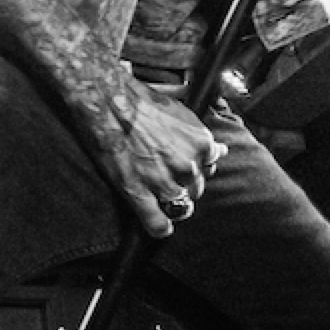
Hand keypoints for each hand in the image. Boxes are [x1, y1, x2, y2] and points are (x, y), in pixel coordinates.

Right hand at [96, 80, 227, 237]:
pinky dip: (160, 227)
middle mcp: (186, 166)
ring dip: (175, 205)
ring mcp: (163, 182)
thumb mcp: (181, 113)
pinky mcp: (138, 192)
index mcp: (200, 144)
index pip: (209, 168)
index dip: (198, 169)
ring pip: (181, 207)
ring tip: (164, 200)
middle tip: (169, 177)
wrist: (109, 101)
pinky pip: (156, 221)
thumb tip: (220, 150)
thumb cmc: (141, 102)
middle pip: (196, 188)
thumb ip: (201, 136)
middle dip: (186, 185)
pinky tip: (161, 228)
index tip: (188, 169)